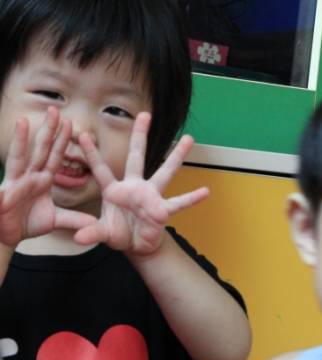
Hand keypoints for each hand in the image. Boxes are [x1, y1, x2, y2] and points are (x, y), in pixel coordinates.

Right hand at [0, 108, 95, 245]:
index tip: (69, 122)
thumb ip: (75, 218)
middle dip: (47, 130)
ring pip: (19, 157)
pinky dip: (4, 180)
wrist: (9, 236)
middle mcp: (29, 177)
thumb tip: (95, 222)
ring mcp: (15, 183)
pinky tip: (5, 170)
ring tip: (22, 121)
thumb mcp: (57, 220)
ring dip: (20, 139)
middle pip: (40, 149)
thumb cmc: (29, 223)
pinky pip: (3, 187)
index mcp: (43, 180)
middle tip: (55, 108)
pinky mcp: (4, 196)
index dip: (62, 140)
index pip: (55, 156)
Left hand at [74, 112, 208, 254]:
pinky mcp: (162, 211)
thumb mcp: (103, 233)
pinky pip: (179, 203)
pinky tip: (205, 191)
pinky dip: (192, 198)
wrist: (136, 245)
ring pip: (165, 172)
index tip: (82, 135)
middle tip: (146, 114)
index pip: (101, 170)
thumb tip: (78, 238)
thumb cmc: (119, 233)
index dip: (92, 154)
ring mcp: (150, 197)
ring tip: (189, 139)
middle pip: (137, 157)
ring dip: (176, 156)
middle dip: (140, 136)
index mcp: (114, 191)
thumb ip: (92, 232)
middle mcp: (134, 188)